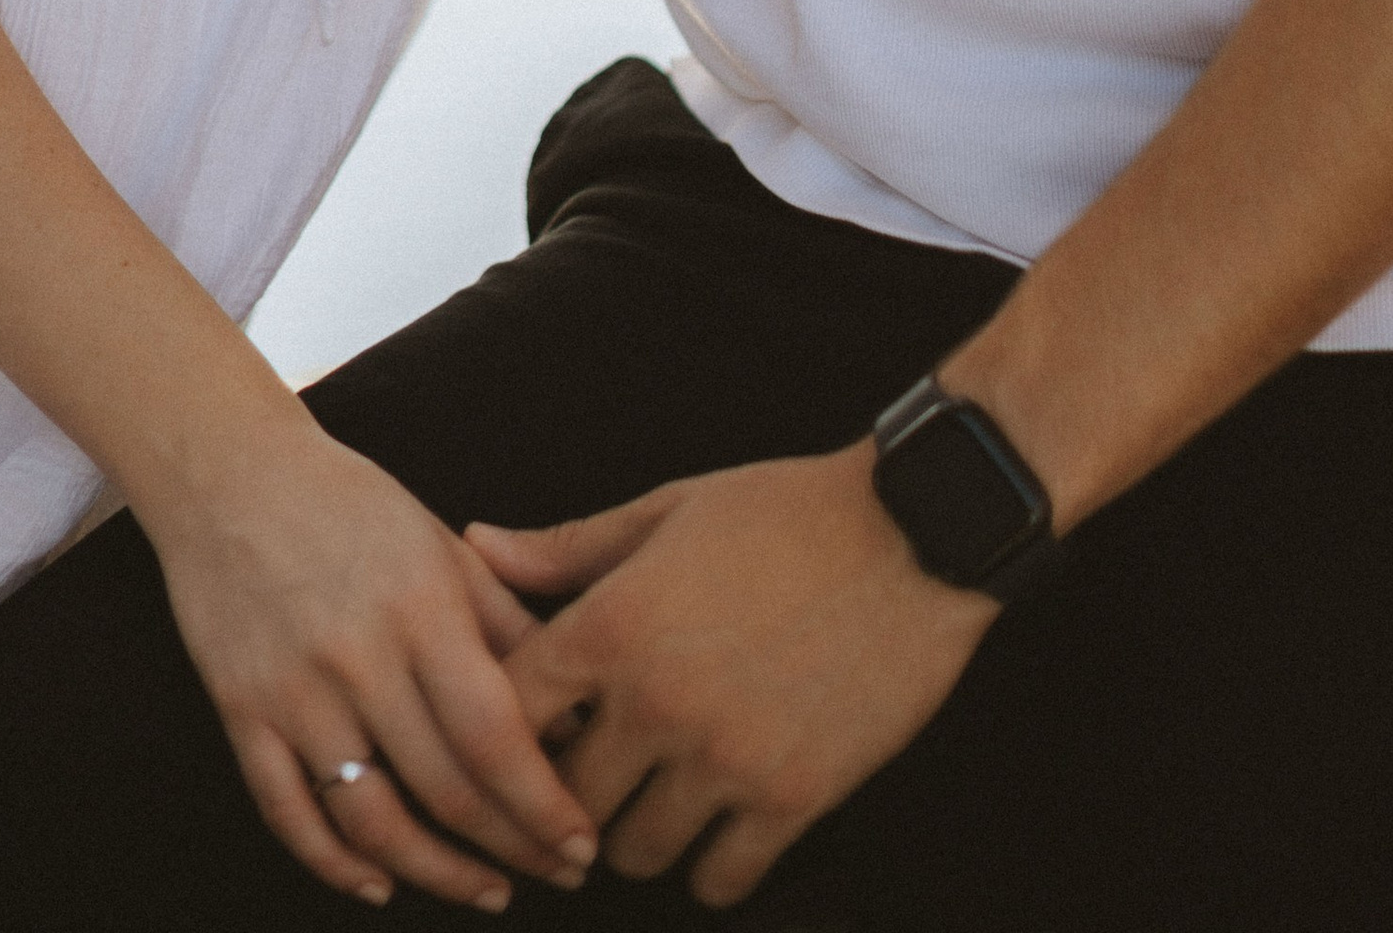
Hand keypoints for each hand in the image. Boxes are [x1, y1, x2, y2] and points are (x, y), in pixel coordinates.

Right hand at [145, 417, 601, 909]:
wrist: (230, 474)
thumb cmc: (352, 506)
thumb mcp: (442, 544)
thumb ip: (508, 622)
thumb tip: (573, 709)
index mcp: (421, 605)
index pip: (493, 733)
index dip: (542, 804)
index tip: (582, 843)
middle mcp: (358, 655)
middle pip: (444, 788)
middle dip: (513, 848)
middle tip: (557, 875)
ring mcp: (294, 691)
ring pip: (372, 819)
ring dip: (436, 873)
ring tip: (487, 890)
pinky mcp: (241, 712)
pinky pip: (289, 813)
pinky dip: (335, 864)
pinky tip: (379, 884)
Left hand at [470, 445, 990, 906]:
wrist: (914, 530)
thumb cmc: (786, 510)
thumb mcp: (667, 510)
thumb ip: (567, 546)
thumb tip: (478, 546)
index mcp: (612, 622)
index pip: (507, 714)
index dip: (506, 732)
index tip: (531, 733)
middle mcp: (655, 700)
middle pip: (563, 802)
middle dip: (569, 794)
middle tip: (595, 777)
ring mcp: (723, 758)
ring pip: (635, 853)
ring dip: (639, 832)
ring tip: (659, 797)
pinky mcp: (791, 799)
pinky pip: (719, 881)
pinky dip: (712, 867)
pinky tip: (722, 827)